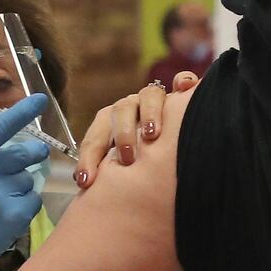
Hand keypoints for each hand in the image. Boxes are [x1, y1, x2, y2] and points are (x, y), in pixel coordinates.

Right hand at [0, 94, 49, 270]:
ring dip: (23, 184)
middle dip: (32, 154)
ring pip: (30, 178)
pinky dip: (26, 204)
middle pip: (25, 153)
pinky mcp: (13, 217)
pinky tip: (6, 213)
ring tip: (1, 197)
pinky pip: (34, 199)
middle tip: (28, 158)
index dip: (22, 112)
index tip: (41, 99)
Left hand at [73, 71, 199, 188]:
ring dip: (150, 112)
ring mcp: (156, 100)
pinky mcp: (183, 95)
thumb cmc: (141, 164)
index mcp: (111, 125)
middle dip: (122, 134)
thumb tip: (86, 189)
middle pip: (120, 111)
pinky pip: (184, 82)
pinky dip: (184, 82)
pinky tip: (184, 89)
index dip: (89, 157)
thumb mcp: (122, 170)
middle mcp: (132, 108)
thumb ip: (109, 175)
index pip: (96, 136)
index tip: (85, 180)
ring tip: (153, 134)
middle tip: (126, 159)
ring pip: (149, 94)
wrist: (179, 150)